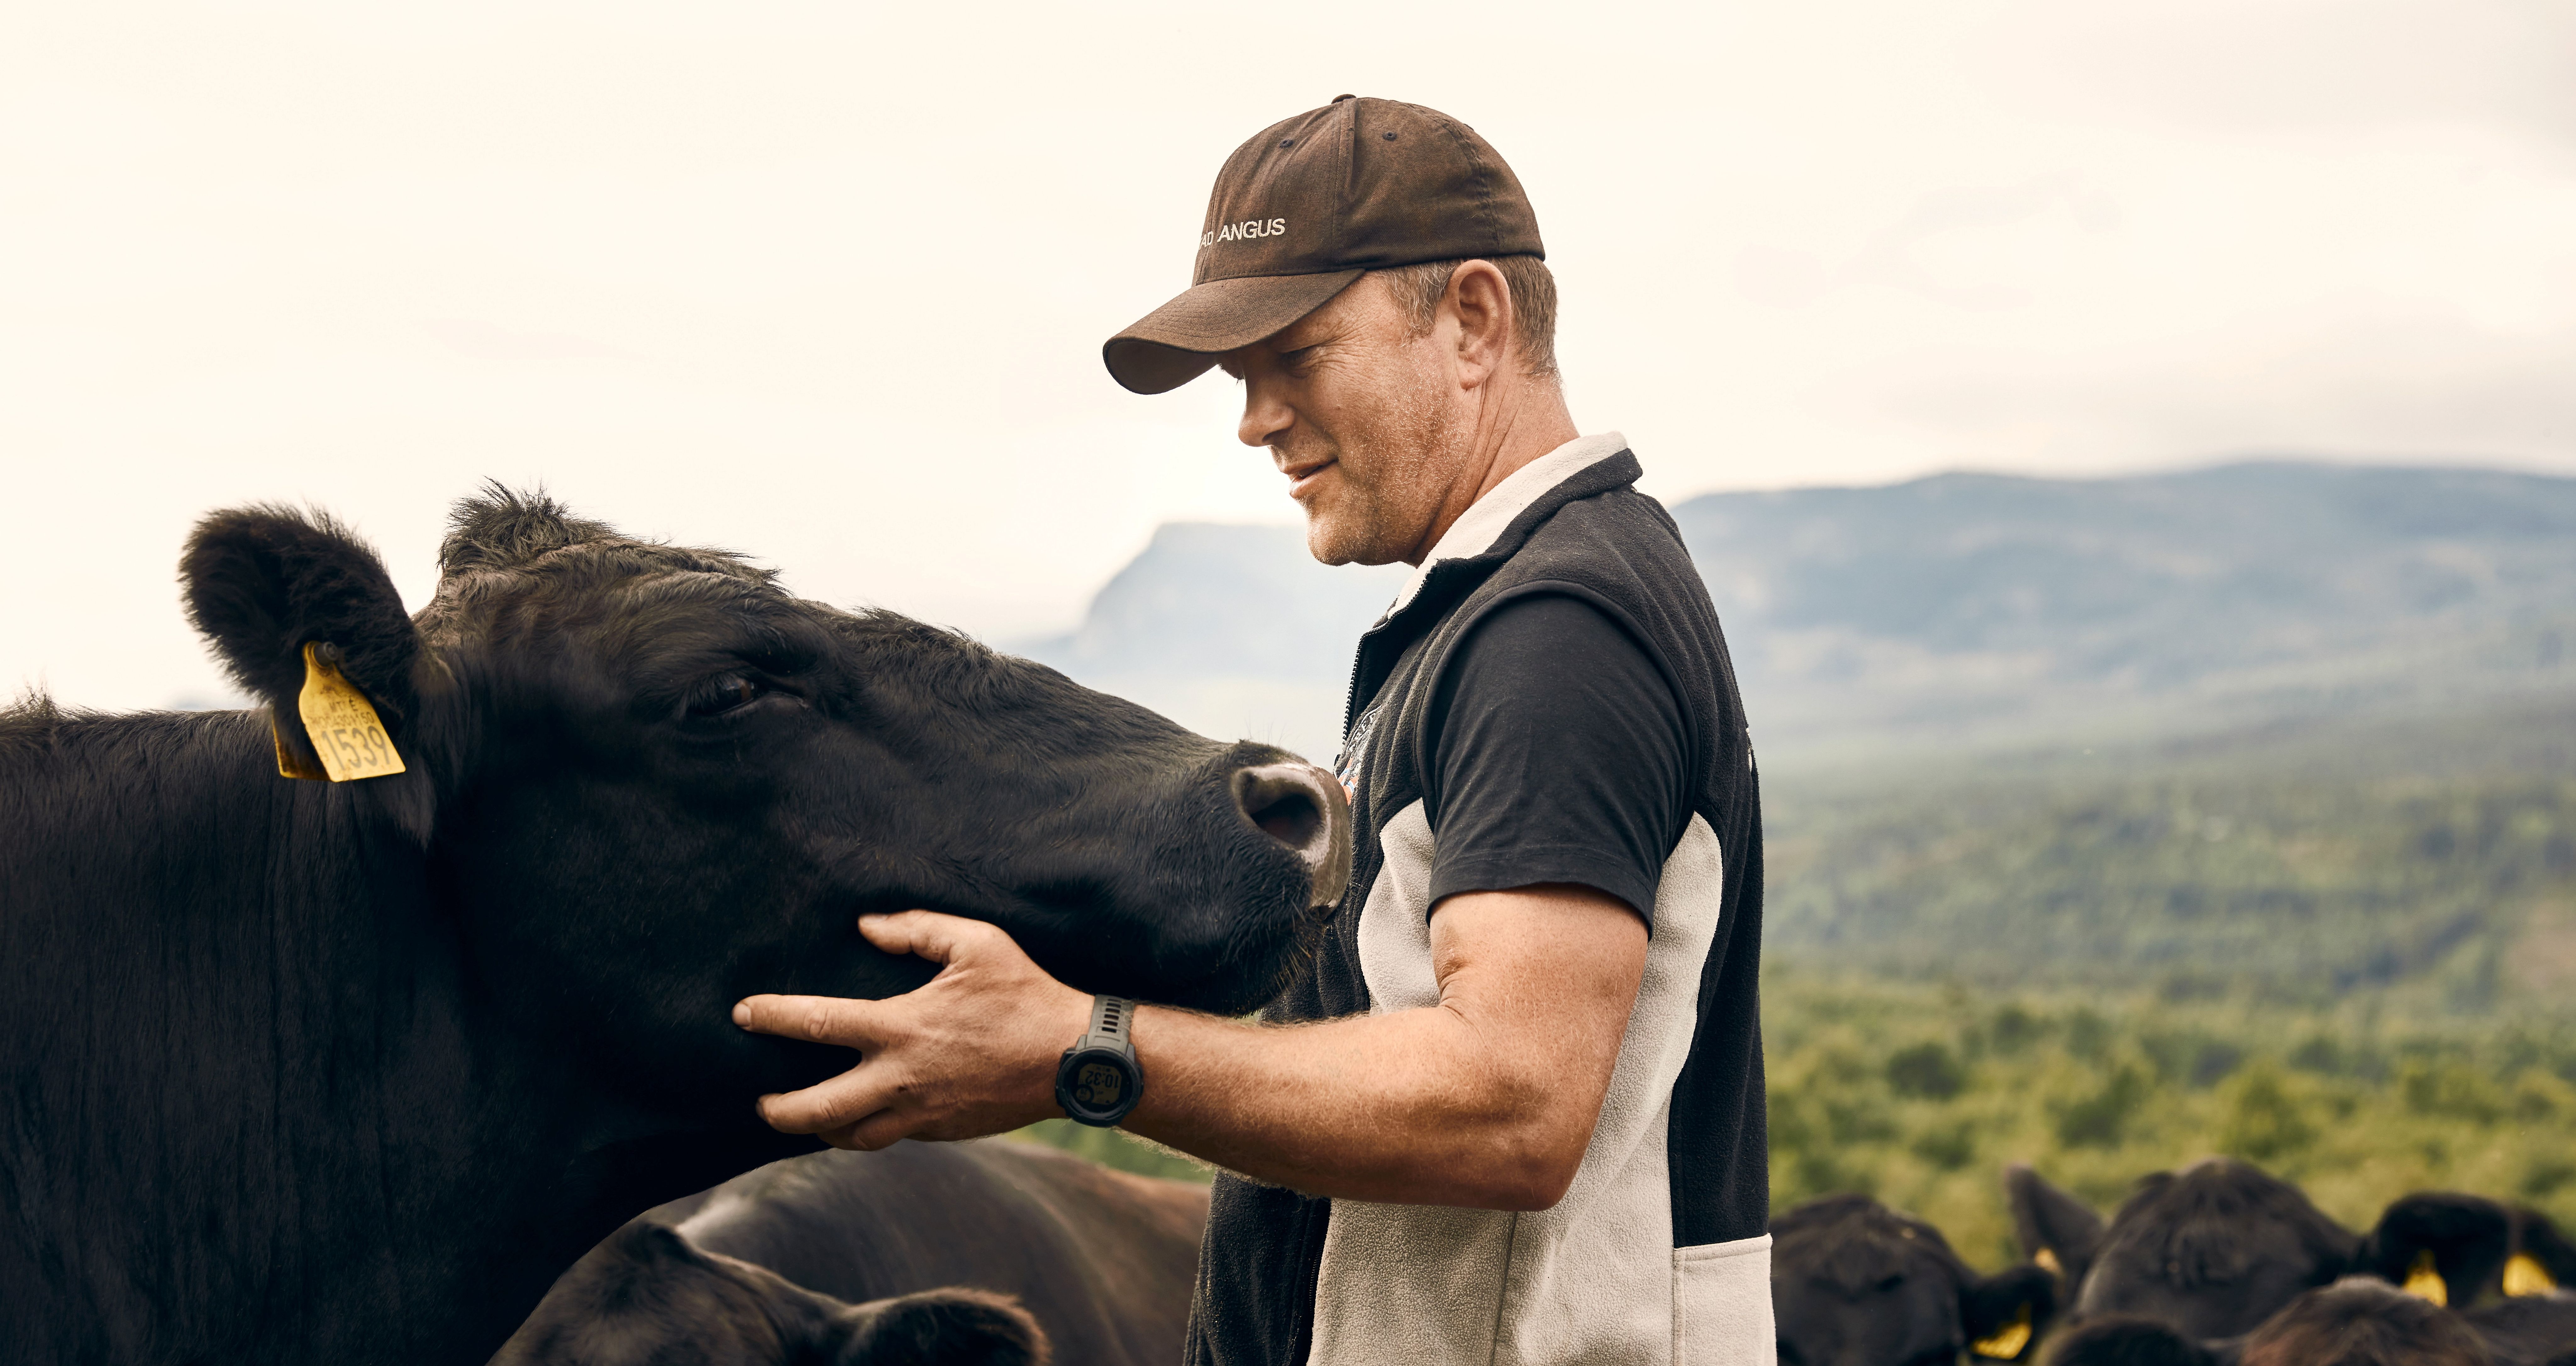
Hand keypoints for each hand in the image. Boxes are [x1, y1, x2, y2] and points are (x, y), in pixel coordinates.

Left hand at [733, 910, 1089, 1149]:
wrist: (1071, 1059)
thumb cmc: (1025, 995)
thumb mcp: (977, 942)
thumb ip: (917, 929)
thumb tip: (868, 927)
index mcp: (902, 1028)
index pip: (817, 1023)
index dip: (772, 1017)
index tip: (742, 1014)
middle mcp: (900, 1079)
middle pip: (815, 1109)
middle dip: (777, 1109)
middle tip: (758, 1100)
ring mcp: (919, 1113)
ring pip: (848, 1136)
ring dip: (817, 1128)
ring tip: (802, 1116)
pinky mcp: (940, 1131)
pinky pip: (887, 1138)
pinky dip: (862, 1131)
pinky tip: (857, 1117)